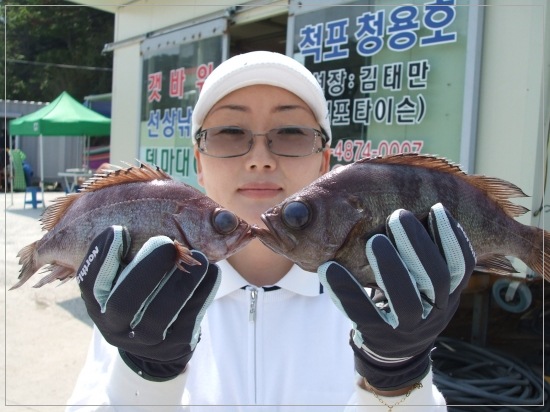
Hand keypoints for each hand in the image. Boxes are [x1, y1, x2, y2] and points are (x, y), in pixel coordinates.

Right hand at [77, 226, 220, 380]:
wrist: (156, 346)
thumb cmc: (139, 298)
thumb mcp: (122, 281)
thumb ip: (125, 258)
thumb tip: (131, 229)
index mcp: (98, 305)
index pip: (90, 283)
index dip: (101, 257)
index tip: (119, 230)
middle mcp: (116, 327)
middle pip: (124, 302)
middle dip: (147, 268)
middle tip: (166, 243)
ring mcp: (146, 341)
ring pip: (162, 312)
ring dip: (183, 279)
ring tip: (198, 255)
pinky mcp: (176, 344)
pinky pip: (191, 316)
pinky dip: (203, 290)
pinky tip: (209, 271)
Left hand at [318, 203, 474, 390]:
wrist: (393, 350)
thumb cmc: (409, 301)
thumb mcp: (425, 284)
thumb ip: (423, 255)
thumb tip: (418, 207)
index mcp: (449, 295)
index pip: (460, 266)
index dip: (452, 238)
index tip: (438, 208)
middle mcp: (435, 313)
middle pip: (436, 279)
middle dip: (419, 245)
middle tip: (399, 215)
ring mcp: (407, 329)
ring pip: (406, 301)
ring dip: (391, 266)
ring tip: (374, 239)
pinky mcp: (377, 336)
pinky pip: (361, 313)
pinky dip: (346, 289)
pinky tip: (329, 268)